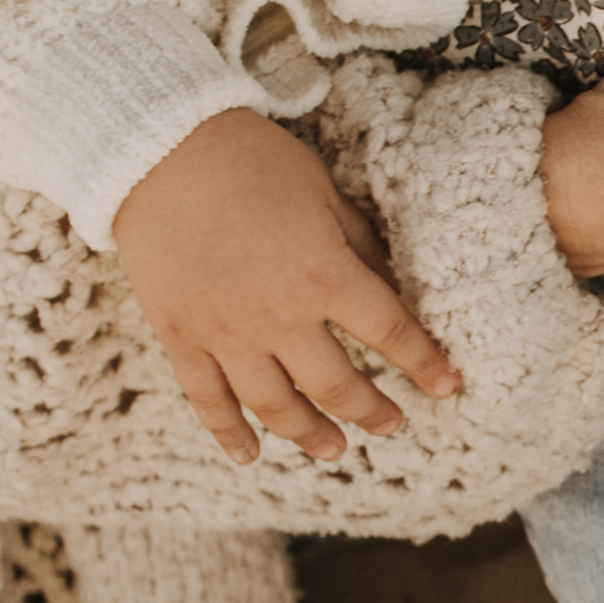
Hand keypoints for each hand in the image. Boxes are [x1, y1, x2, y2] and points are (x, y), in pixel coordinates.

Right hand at [111, 107, 462, 466]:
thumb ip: (360, 245)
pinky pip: (207, 399)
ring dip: (309, 433)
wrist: (155, 146)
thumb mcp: (323, 192)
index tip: (448, 386)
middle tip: (392, 426)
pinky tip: (249, 456)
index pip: (389, 332)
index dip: (424, 363)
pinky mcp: (180, 336)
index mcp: (324, 275)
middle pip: (336, 384)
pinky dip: (228, 433)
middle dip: (370, 410)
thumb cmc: (249, 158)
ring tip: (334, 450)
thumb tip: (394, 285)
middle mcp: (279, 316)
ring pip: (275, 405)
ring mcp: (225, 333)